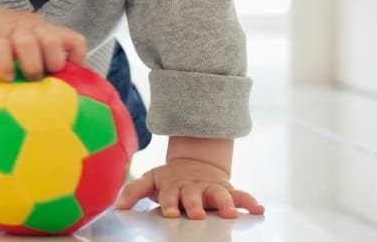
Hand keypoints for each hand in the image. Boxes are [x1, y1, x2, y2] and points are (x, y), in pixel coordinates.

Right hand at [0, 5, 86, 80]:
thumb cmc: (11, 41)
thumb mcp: (35, 42)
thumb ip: (48, 60)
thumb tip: (68, 90)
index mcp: (47, 32)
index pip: (73, 40)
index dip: (77, 60)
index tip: (69, 77)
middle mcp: (32, 30)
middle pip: (52, 40)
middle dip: (52, 62)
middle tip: (45, 77)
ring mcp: (11, 34)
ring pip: (27, 43)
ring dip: (30, 65)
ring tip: (26, 80)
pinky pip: (0, 53)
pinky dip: (5, 67)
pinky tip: (6, 78)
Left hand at [115, 158, 263, 218]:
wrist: (196, 162)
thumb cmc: (170, 178)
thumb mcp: (150, 180)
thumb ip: (134, 191)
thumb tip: (117, 207)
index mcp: (175, 186)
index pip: (170, 196)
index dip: (170, 204)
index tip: (169, 213)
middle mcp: (194, 188)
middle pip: (195, 196)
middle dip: (195, 205)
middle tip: (196, 215)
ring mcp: (212, 189)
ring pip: (220, 195)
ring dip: (226, 204)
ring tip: (231, 214)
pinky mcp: (228, 190)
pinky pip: (241, 195)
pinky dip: (250, 201)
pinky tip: (258, 210)